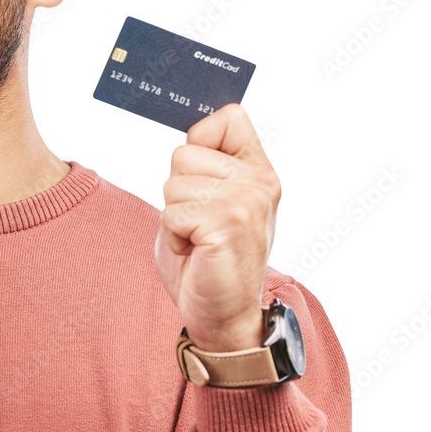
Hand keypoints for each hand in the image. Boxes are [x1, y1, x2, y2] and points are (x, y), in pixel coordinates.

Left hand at [154, 104, 280, 351]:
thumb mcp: (208, 199)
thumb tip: (194, 129)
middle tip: (199, 224)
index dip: (201, 141)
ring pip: (173, 183)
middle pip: (184, 152)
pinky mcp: (227, 223)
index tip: (203, 180)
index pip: (229, 117)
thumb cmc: (207, 257)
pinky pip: (171, 212)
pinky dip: (173, 236)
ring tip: (198, 239)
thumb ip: (206, 164)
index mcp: (258, 170)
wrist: (222, 314)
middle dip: (177, 191)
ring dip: (174, 216)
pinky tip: (196, 252)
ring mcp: (246, 201)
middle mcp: (260, 181)